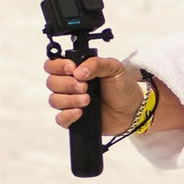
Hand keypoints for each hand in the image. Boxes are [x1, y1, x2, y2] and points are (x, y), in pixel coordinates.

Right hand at [42, 50, 161, 142]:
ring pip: (54, 100)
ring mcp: (70, 102)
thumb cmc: (122, 87)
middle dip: (67, 84)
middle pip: (51, 83)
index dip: (58, 66)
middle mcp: (69, 85)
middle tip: (85, 86)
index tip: (71, 69)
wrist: (132, 110)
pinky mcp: (73, 119)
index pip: (52, 65)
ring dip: (70, 99)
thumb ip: (96, 63)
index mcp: (75, 70)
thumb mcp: (114, 68)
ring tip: (88, 100)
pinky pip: (60, 119)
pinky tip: (80, 112)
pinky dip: (67, 115)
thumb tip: (78, 71)